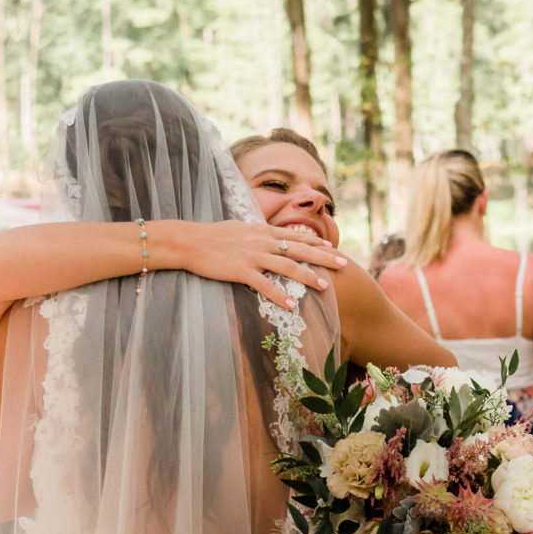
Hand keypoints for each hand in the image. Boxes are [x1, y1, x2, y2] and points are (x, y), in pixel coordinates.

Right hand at [166, 219, 348, 307]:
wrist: (189, 240)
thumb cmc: (211, 236)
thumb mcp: (238, 228)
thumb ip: (255, 233)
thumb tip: (265, 234)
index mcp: (262, 231)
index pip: (296, 236)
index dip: (316, 243)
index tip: (332, 248)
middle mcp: (262, 241)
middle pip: (300, 249)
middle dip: (324, 257)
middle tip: (343, 264)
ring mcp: (253, 256)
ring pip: (287, 267)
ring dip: (308, 276)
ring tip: (325, 286)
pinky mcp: (241, 270)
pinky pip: (264, 285)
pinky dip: (279, 295)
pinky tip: (291, 305)